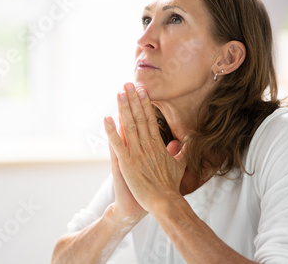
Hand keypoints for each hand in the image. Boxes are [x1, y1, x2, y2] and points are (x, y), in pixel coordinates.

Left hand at [104, 83, 185, 213]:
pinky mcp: (126, 163)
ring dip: (123, 108)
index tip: (142, 90)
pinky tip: (106, 118)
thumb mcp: (179, 166)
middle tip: (128, 84)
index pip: (150, 119)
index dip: (145, 104)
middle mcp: (147, 145)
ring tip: (119, 93)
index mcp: (158, 145)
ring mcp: (136, 153)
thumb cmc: (170, 186)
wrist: (164, 202)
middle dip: (133, 100)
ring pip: (128, 126)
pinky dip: (111, 131)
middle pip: (139, 118)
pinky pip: (117, 144)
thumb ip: (179, 153)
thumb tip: (180, 143)